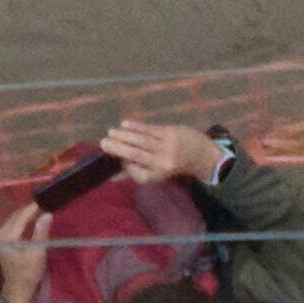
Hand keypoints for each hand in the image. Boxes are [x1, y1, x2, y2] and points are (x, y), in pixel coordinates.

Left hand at [0, 195, 55, 302]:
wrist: (18, 289)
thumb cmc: (28, 273)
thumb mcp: (37, 253)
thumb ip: (40, 233)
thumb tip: (47, 214)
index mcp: (5, 238)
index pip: (20, 218)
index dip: (32, 208)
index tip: (44, 200)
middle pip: (15, 217)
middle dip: (29, 209)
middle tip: (45, 202)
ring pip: (14, 220)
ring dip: (26, 214)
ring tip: (41, 208)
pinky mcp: (2, 240)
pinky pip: (13, 225)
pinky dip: (23, 221)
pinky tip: (32, 219)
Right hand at [94, 117, 230, 190]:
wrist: (201, 153)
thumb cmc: (173, 163)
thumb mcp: (159, 173)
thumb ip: (137, 173)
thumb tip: (112, 178)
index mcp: (160, 174)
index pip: (138, 174)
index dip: (125, 168)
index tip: (117, 161)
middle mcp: (163, 162)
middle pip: (136, 155)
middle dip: (118, 149)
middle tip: (103, 143)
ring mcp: (167, 146)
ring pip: (141, 140)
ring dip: (124, 135)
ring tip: (111, 132)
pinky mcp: (170, 132)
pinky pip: (149, 129)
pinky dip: (135, 126)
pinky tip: (124, 124)